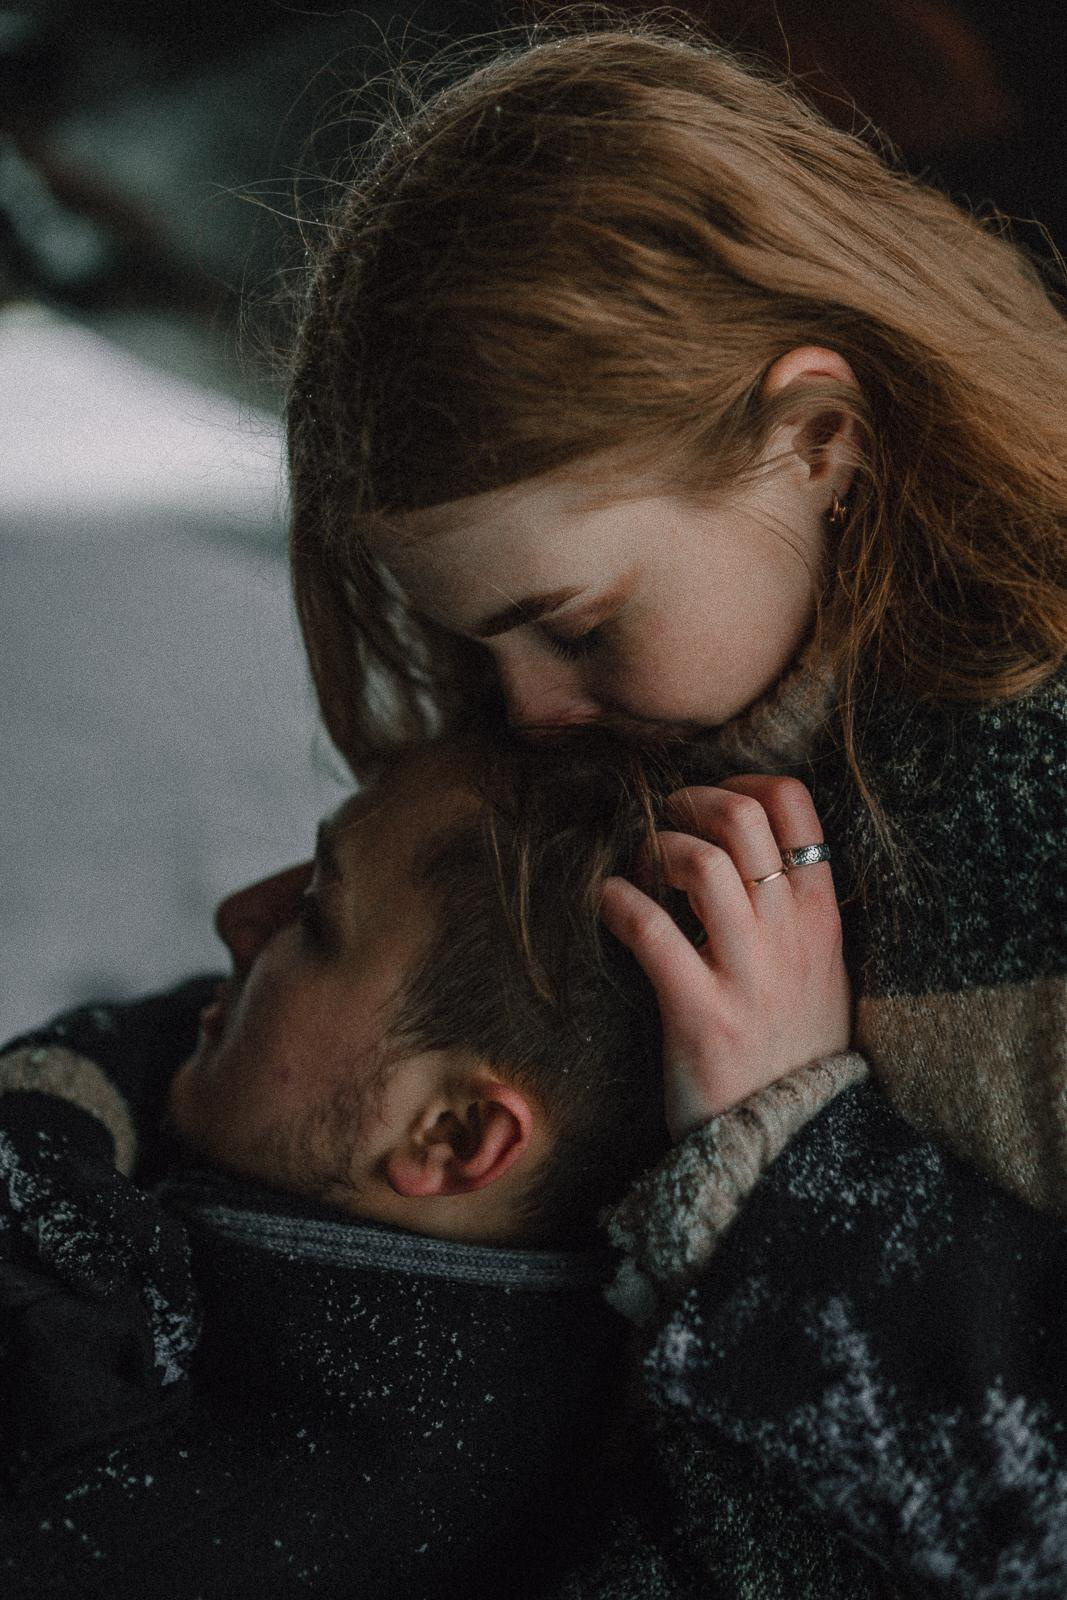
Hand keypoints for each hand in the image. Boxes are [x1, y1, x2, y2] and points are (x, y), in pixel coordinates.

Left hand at [600, 775, 850, 1139]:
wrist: (795, 1145)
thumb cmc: (793, 1051)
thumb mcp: (818, 970)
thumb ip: (792, 911)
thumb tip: (741, 851)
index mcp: (821, 915)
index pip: (795, 803)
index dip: (741, 780)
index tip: (708, 799)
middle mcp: (791, 933)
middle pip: (743, 815)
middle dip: (688, 802)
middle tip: (662, 823)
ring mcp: (748, 973)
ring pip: (701, 863)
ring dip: (655, 849)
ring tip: (639, 868)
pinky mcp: (701, 1014)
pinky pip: (650, 929)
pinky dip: (617, 902)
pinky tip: (607, 905)